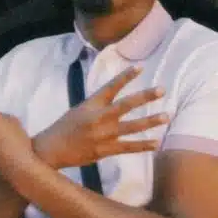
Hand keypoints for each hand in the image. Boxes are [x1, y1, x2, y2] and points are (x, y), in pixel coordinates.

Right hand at [33, 66, 167, 168]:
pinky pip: (128, 147)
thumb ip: (97, 105)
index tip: (140, 68)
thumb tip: (114, 98)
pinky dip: (143, 145)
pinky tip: (156, 143)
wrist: (51, 150)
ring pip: (131, 126)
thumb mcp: (78, 111)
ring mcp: (103, 134)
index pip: (111, 87)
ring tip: (166, 116)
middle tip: (161, 90)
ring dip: (150, 121)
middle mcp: (99, 117)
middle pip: (126, 105)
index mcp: (91, 104)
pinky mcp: (105, 150)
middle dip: (145, 97)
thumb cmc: (64, 128)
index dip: (126, 77)